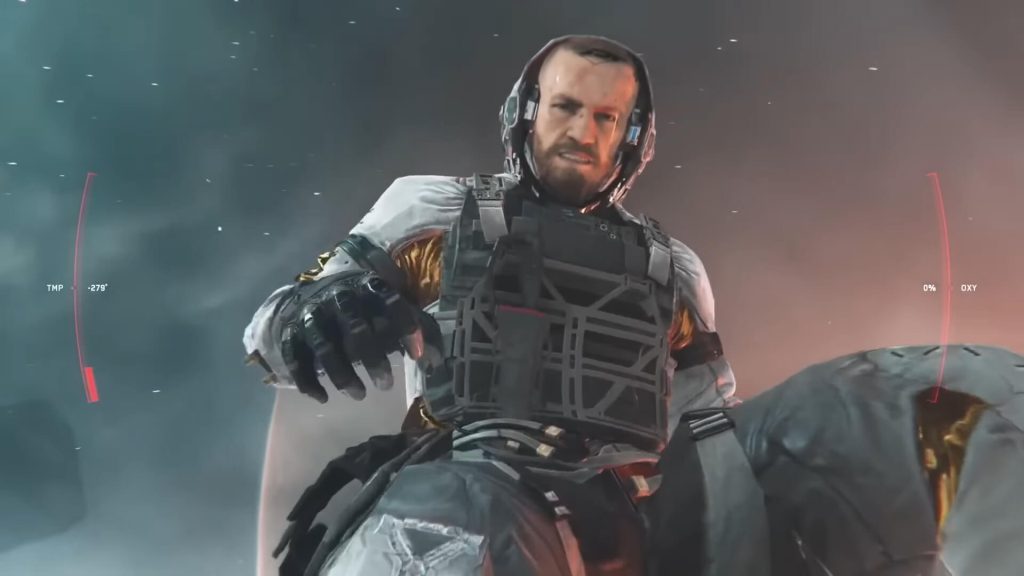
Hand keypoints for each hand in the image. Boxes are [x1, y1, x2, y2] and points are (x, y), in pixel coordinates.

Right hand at [279, 271, 439, 402]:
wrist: (306, 298)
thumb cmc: (361, 308)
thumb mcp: (388, 308)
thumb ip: (416, 328)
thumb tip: (437, 362)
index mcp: (367, 285)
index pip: (390, 301)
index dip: (405, 327)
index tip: (417, 356)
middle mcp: (337, 297)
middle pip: (355, 328)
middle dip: (373, 358)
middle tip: (387, 385)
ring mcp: (311, 315)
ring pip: (325, 348)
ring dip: (343, 376)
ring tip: (360, 395)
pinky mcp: (290, 334)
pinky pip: (297, 360)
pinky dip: (309, 382)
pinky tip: (324, 398)